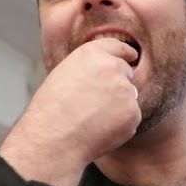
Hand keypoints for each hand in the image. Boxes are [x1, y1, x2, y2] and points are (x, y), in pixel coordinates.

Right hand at [0, 38, 140, 185]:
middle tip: (97, 103)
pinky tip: (100, 129)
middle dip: (118, 85)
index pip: (119, 47)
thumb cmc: (51, 110)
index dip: (126, 54)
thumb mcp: (64, 74)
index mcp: (92, 54)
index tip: (132, 57)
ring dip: (119, 105)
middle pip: (127, 72)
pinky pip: (131, 117)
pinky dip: (121, 124)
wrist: (54, 138)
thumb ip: (90, 68)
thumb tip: (107, 72)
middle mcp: (113, 68)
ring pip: (129, 97)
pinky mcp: (133, 113)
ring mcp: (126, 91)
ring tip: (93, 118)